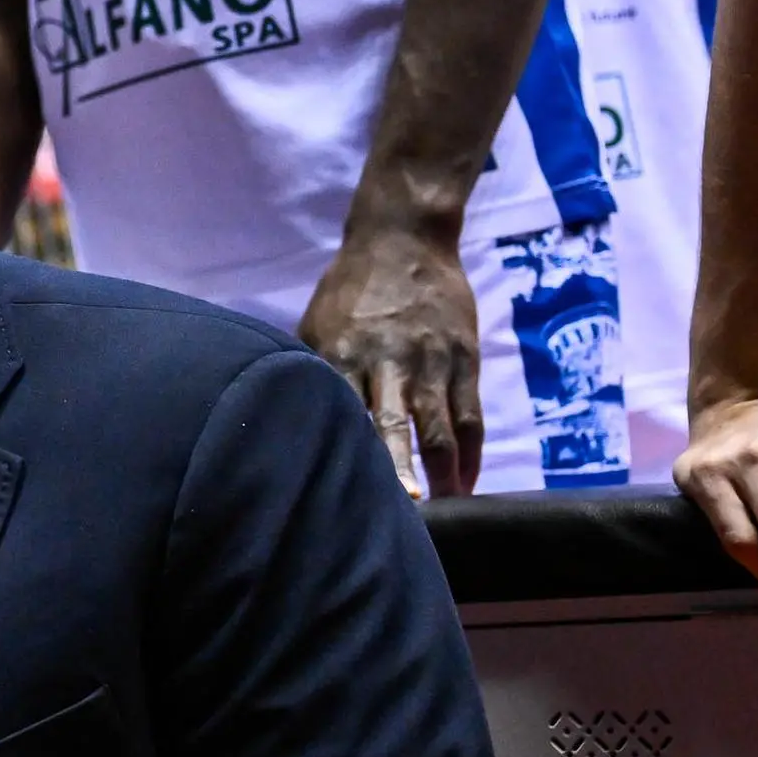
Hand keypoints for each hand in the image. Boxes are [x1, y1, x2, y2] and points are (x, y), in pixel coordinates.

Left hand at [299, 222, 482, 494]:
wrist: (403, 238)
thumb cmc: (348, 292)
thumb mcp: (314, 327)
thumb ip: (310, 375)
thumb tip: (287, 429)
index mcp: (340, 356)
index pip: (343, 418)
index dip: (346, 459)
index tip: (343, 500)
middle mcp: (387, 361)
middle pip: (393, 427)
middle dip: (398, 474)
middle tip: (403, 517)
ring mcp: (431, 360)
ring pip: (439, 428)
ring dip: (442, 474)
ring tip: (442, 512)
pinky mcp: (465, 357)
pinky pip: (470, 414)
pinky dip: (470, 454)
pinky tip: (465, 484)